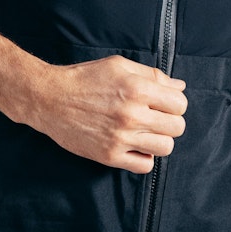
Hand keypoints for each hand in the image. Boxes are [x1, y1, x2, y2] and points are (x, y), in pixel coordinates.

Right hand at [30, 55, 186, 173]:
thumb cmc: (85, 78)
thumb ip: (152, 75)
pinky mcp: (109, 156)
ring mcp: (121, 138)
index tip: (163, 102)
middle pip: (177, 127)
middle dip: (170, 120)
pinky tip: (135, 145)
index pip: (180, 104)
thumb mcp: (119, 66)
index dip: (175, 102)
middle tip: (155, 116)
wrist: (51, 98)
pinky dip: (145, 157)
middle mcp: (132, 115)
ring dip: (160, 139)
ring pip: (165, 148)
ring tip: (146, 131)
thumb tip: (179, 87)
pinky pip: (145, 166)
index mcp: (137, 89)